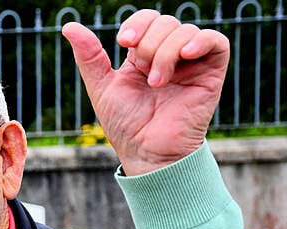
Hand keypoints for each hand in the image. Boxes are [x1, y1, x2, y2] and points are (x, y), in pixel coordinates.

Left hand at [62, 10, 229, 174]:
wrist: (147, 152)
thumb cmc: (125, 125)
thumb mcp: (101, 86)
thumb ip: (89, 56)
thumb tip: (69, 26)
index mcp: (144, 55)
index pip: (147, 19)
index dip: (137, 23)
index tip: (124, 42)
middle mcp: (170, 55)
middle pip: (166, 22)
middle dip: (149, 43)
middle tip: (143, 73)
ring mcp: (192, 63)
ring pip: (186, 31)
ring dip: (166, 53)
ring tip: (157, 83)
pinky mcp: (212, 74)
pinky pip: (217, 42)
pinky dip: (201, 41)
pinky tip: (185, 55)